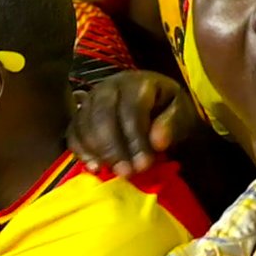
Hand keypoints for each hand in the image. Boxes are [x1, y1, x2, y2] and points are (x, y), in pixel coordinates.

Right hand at [69, 70, 200, 177]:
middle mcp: (111, 85)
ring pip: (85, 121)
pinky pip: (73, 130)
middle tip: (125, 173)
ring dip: (97, 150)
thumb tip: (157, 141)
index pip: (132, 108)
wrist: (157, 107)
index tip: (143, 165)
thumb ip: (172, 124)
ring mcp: (92, 98)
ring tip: (111, 172)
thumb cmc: (170, 111)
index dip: (136, 138)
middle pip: (103, 114)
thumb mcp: (181, 114)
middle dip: (113, 147)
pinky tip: (93, 167)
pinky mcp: (81, 113)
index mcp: (139, 82)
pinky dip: (80, 149)